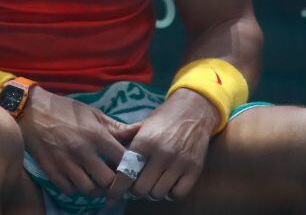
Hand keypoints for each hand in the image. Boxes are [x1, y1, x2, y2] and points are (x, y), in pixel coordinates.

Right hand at [19, 87, 140, 196]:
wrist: (31, 109)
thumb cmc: (65, 109)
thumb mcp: (92, 113)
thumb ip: (115, 126)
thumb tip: (138, 130)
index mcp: (95, 134)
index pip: (122, 159)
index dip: (129, 165)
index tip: (130, 166)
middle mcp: (81, 151)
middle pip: (107, 180)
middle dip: (114, 182)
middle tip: (115, 179)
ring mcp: (65, 162)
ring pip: (88, 189)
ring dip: (96, 188)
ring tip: (97, 180)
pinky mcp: (50, 170)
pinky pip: (68, 190)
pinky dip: (76, 188)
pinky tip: (78, 179)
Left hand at [105, 89, 218, 203]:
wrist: (194, 109)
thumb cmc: (164, 119)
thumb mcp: (143, 126)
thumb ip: (128, 145)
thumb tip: (111, 166)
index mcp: (145, 141)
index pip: (126, 173)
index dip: (117, 188)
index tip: (112, 197)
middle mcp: (162, 153)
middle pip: (141, 189)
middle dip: (135, 191)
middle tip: (136, 186)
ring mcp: (179, 162)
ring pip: (158, 193)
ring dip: (152, 192)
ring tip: (152, 183)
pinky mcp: (194, 168)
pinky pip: (178, 193)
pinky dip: (171, 193)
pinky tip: (168, 184)